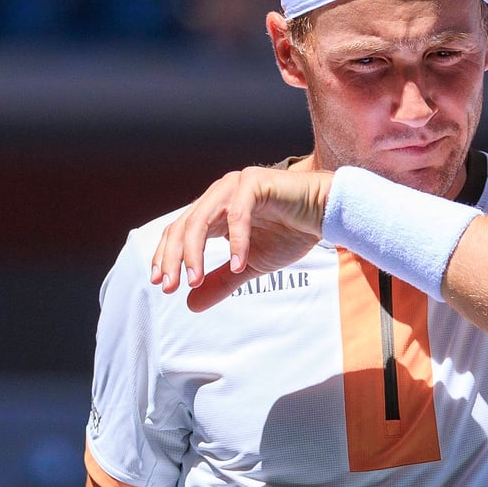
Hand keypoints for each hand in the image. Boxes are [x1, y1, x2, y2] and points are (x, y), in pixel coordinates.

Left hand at [151, 166, 331, 310]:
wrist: (325, 215)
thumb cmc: (290, 233)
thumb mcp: (249, 265)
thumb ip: (222, 281)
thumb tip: (191, 304)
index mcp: (214, 211)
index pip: (178, 232)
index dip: (166, 257)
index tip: (162, 285)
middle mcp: (218, 195)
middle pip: (183, 226)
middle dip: (174, 258)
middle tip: (171, 286)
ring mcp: (235, 186)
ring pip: (202, 219)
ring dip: (195, 251)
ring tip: (196, 280)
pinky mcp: (255, 182)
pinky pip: (238, 213)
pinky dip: (236, 241)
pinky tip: (239, 264)